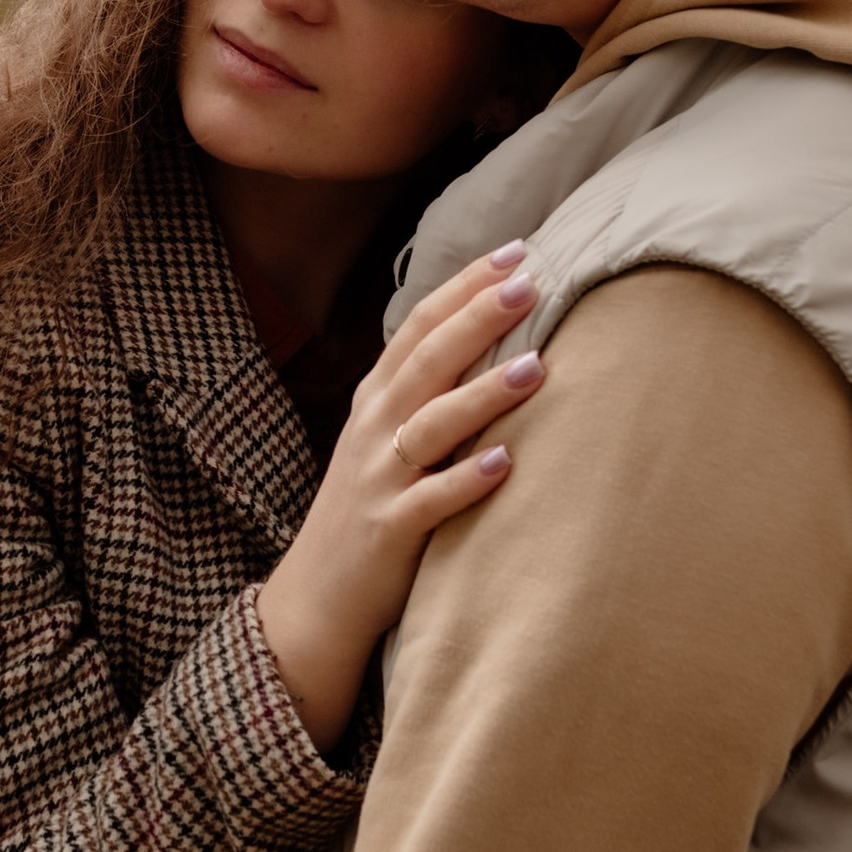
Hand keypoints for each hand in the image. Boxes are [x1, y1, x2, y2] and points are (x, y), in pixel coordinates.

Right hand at [255, 240, 541, 747]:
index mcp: (375, 401)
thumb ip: (425, 393)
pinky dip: (466, 480)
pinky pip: (430, 502)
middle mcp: (373, 430)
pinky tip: (506, 462)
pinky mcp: (388, 532)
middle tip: (529, 281)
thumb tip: (489, 338)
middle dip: (478, 318)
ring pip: (431, 425)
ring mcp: (378, 479)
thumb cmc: (368, 511)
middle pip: (426, 361)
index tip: (516, 252)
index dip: (464, 287)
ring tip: (536, 366)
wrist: (316, 599)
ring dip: (482, 395)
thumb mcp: (385, 441)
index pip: (420, 327)